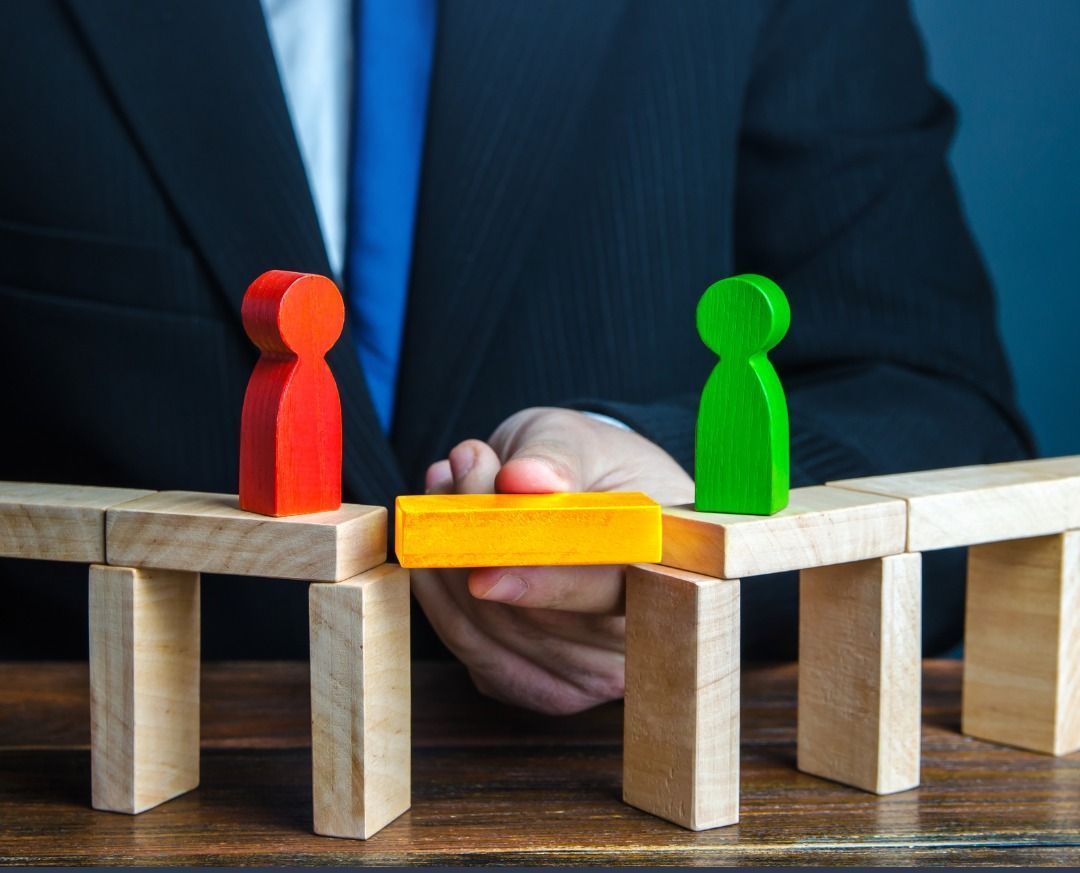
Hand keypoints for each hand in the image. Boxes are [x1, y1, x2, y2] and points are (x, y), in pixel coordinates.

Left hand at [410, 407, 693, 714]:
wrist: (584, 493)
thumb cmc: (591, 465)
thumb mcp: (579, 438)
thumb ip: (556, 456)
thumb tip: (524, 478)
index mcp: (667, 572)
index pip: (608, 593)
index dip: (546, 586)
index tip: (483, 570)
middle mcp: (634, 637)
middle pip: (536, 621)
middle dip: (475, 548)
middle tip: (456, 468)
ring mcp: (588, 673)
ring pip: (491, 637)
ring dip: (445, 565)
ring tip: (444, 489)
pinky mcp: (540, 686)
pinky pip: (471, 652)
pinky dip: (439, 596)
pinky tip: (441, 543)